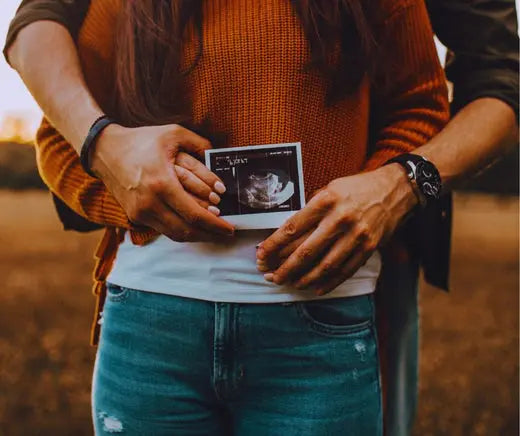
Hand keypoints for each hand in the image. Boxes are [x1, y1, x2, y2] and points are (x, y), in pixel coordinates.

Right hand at [91, 123, 234, 241]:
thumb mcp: (172, 133)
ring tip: (214, 232)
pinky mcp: (136, 216)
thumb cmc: (141, 140)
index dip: (216, 225)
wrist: (104, 151)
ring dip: (197, 236)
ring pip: (175, 234)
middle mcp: (150, 203)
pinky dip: (182, 231)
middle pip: (187, 230)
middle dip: (210, 234)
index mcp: (161, 183)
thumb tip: (219, 155)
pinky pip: (164, 230)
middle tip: (226, 233)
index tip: (230, 228)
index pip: (194, 214)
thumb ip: (199, 143)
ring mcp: (141, 212)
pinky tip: (195, 226)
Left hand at [256, 164, 417, 294]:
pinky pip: (345, 271)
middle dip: (284, 267)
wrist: (395, 190)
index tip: (260, 255)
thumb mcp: (329, 189)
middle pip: (305, 251)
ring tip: (288, 284)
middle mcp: (340, 219)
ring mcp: (356, 235)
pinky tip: (314, 288)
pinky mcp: (369, 248)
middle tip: (270, 277)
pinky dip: (328, 282)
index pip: (292, 228)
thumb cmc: (357, 188)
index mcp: (325, 201)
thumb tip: (287, 235)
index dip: (273, 245)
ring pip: (324, 266)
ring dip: (303, 278)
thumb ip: (311, 210)